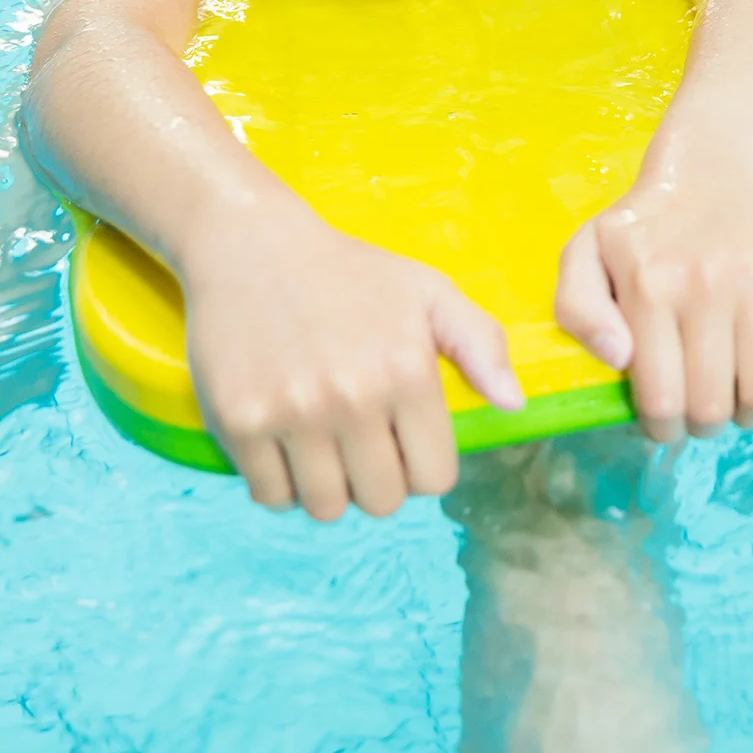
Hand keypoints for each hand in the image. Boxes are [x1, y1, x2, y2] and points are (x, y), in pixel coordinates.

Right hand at [180, 208, 522, 519]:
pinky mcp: (239, 421)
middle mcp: (352, 398)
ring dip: (326, 486)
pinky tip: (282, 442)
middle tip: (357, 440)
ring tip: (320, 444)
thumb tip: (513, 404)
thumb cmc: (346, 272)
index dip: (420, 465)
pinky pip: (271, 495)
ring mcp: (292, 413)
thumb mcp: (427, 290)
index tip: (400, 439)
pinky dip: (278, 482)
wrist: (250, 245)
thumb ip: (480, 344)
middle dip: (375, 480)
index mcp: (407, 372)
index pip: (434, 479)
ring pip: (325, 507)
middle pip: (381, 502)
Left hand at [554, 144, 752, 440]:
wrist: (714, 163)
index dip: (661, 428)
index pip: (661, 399)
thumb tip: (617, 359)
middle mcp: (706, 287)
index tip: (661, 423)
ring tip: (731, 404)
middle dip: (701, 427)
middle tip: (696, 414)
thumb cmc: (642, 222)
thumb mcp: (585, 252)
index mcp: (648, 287)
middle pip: (713, 406)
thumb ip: (577, 309)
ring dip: (746, 417)